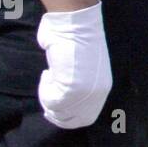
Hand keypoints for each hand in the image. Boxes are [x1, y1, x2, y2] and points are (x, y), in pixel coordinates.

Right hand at [36, 1, 111, 128]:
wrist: (75, 26)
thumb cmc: (76, 41)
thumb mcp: (84, 68)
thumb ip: (79, 85)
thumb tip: (66, 97)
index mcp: (102, 87)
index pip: (86, 117)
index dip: (68, 116)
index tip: (54, 108)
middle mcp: (96, 93)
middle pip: (73, 120)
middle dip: (57, 113)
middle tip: (47, 100)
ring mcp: (85, 92)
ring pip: (60, 113)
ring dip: (49, 99)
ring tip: (50, 79)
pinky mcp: (71, 89)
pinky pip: (51, 101)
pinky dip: (45, 89)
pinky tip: (49, 73)